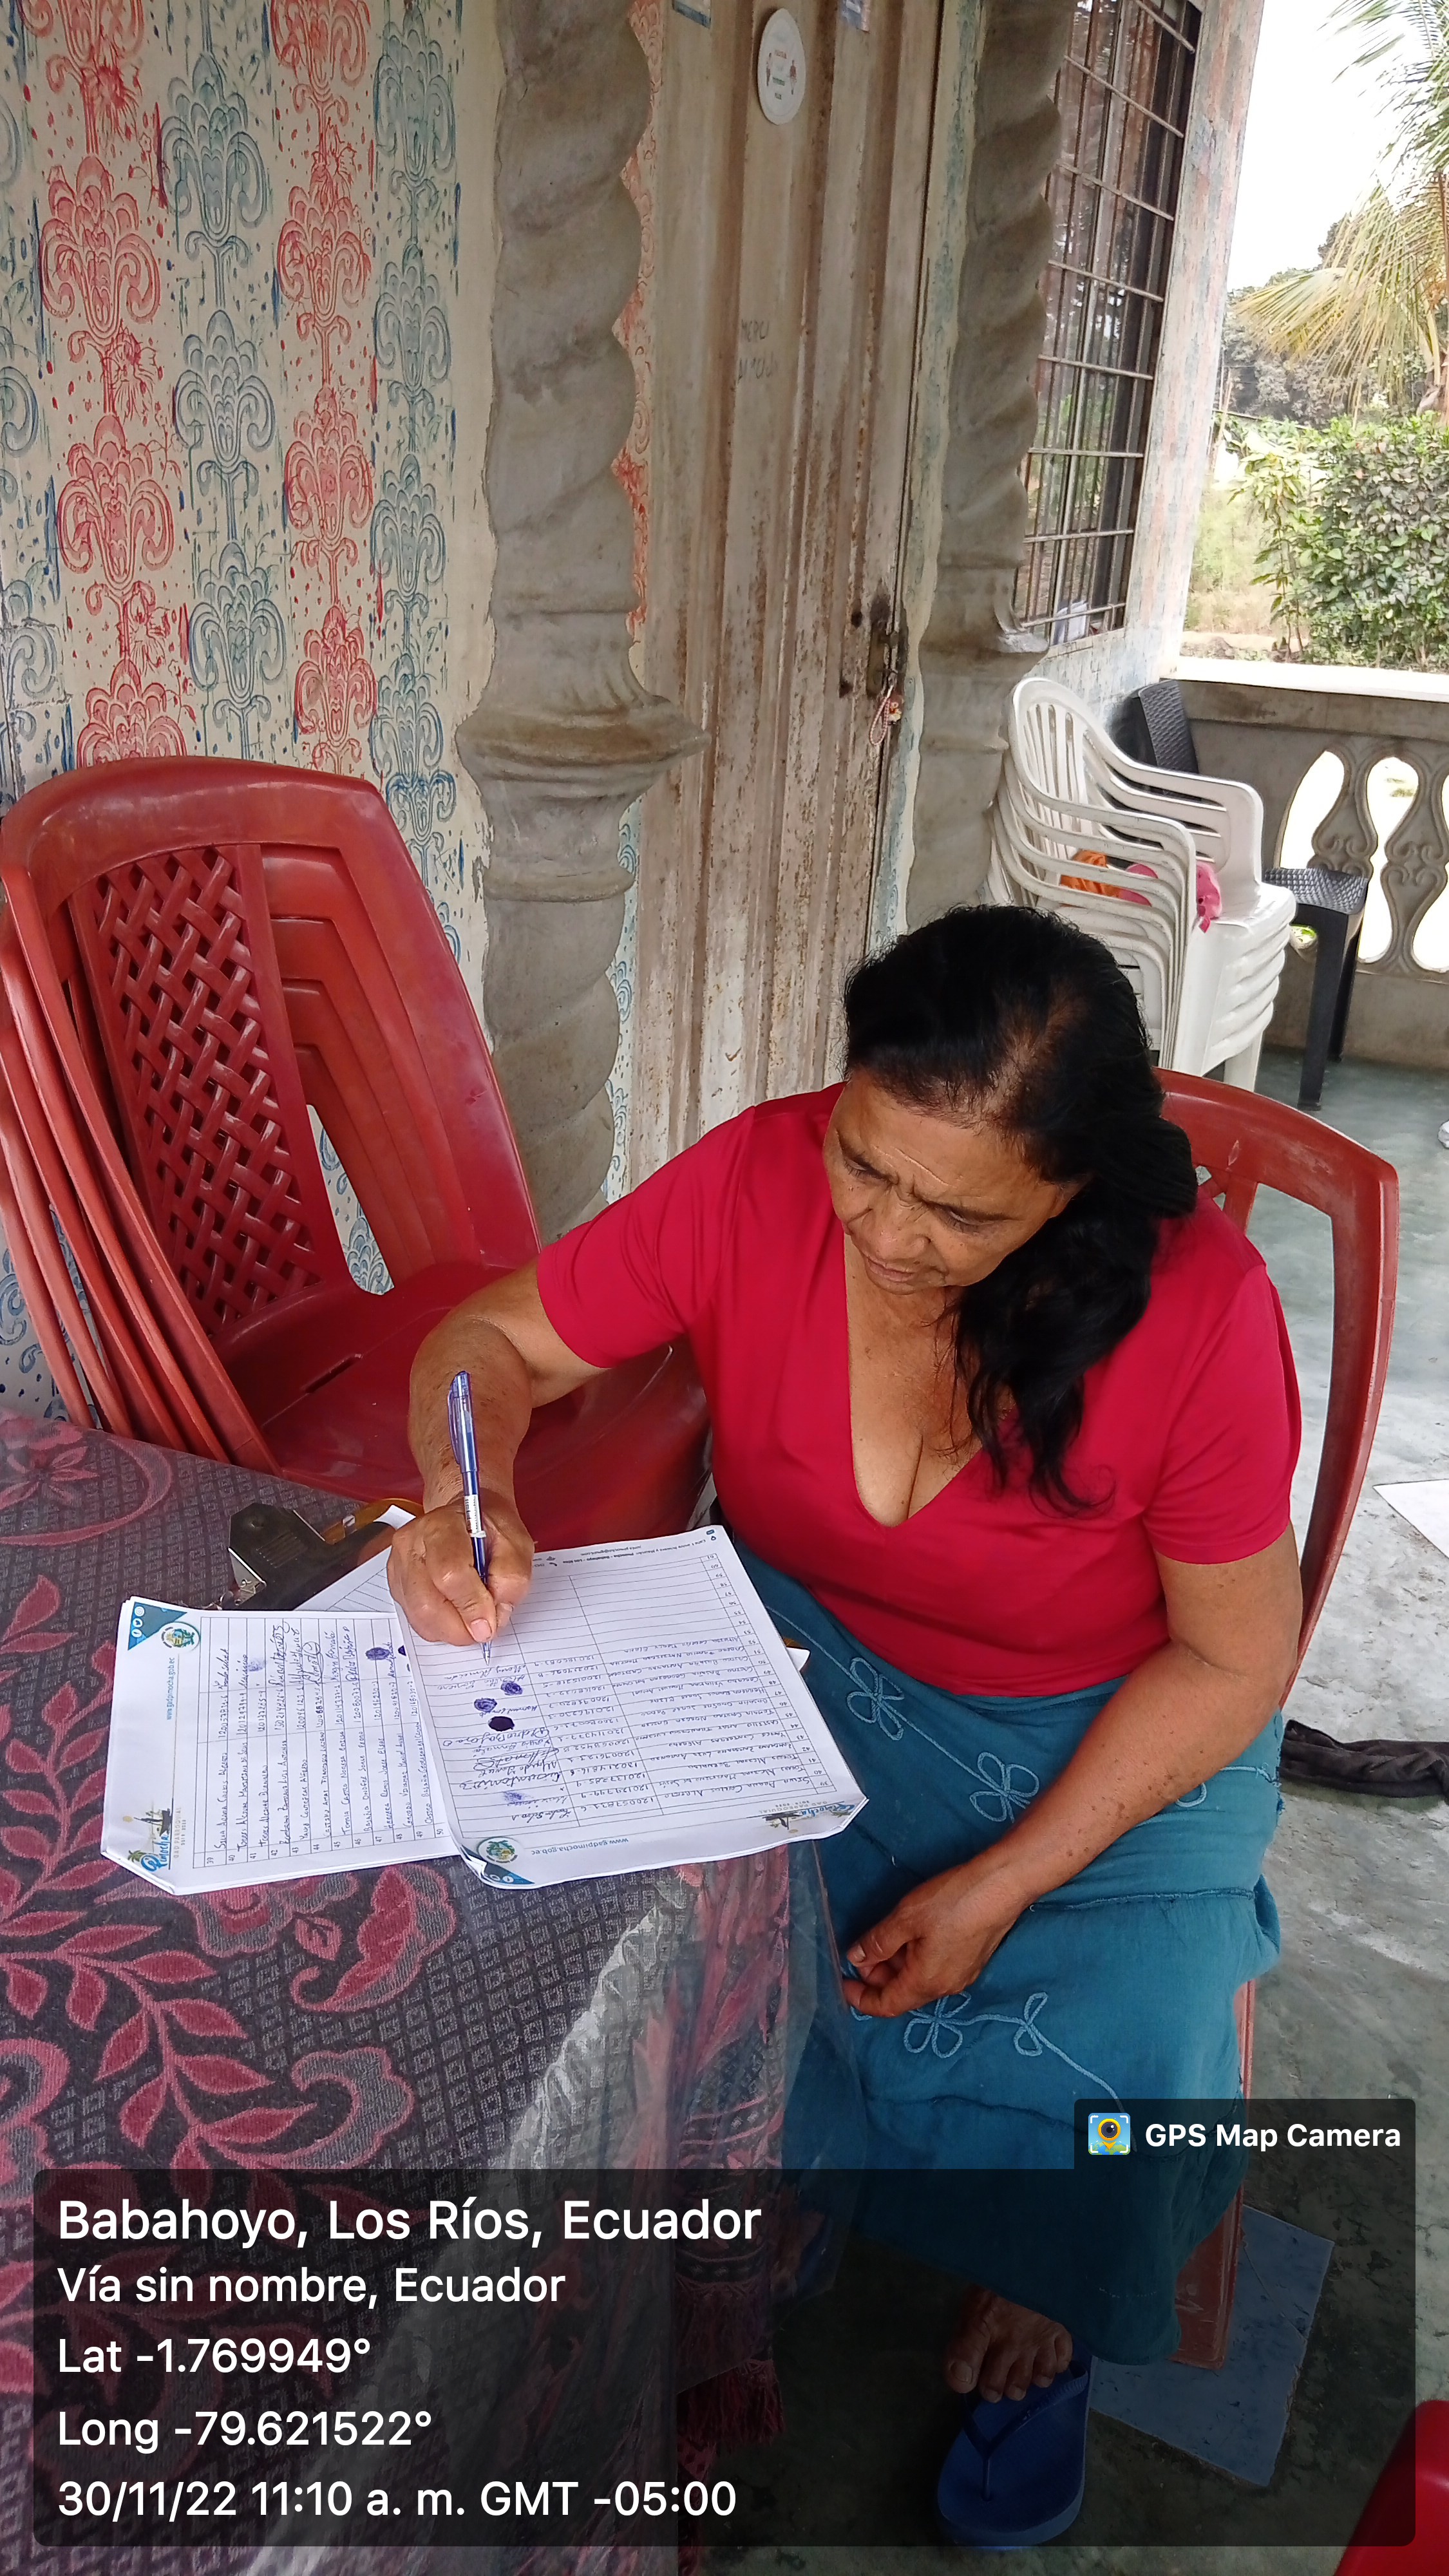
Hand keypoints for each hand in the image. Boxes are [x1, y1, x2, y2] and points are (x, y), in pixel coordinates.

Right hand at [386, 1492, 533, 1644]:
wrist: (469, 1516)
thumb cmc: (491, 1529)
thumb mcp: (517, 1545)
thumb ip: (511, 1579)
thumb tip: (493, 1617)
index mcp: (441, 1525)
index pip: (449, 1573)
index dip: (471, 1605)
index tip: (489, 1624)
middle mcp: (412, 1544)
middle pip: (427, 1603)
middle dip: (460, 1627)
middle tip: (484, 1629)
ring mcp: (400, 1565)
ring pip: (419, 1618)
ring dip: (452, 1630)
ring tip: (472, 1618)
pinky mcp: (397, 1584)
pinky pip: (416, 1620)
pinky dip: (441, 1626)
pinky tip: (456, 1611)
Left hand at [843, 1861, 1026, 2019]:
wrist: (1002, 1886)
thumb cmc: (953, 1902)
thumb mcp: (905, 1919)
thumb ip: (878, 1942)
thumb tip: (856, 1958)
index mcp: (925, 1983)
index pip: (886, 2006)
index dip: (861, 1999)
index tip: (843, 1982)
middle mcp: (945, 1987)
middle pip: (902, 1993)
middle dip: (877, 1976)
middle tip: (862, 1949)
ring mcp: (962, 1974)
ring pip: (919, 1979)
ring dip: (896, 1964)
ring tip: (885, 1937)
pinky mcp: (972, 1959)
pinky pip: (935, 1968)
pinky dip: (915, 1958)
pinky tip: (912, 1933)